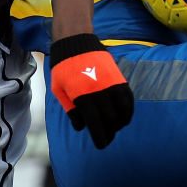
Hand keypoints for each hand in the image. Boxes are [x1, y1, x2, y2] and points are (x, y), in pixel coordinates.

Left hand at [49, 33, 132, 148]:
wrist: (75, 42)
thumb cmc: (63, 67)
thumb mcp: (58, 89)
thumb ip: (70, 109)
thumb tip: (81, 127)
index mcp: (82, 96)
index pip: (95, 124)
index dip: (100, 138)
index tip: (101, 144)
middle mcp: (99, 92)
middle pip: (110, 120)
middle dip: (109, 133)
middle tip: (106, 137)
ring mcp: (110, 84)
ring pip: (122, 111)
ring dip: (120, 123)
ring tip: (115, 127)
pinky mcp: (118, 77)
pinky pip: (128, 98)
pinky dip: (128, 110)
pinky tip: (124, 116)